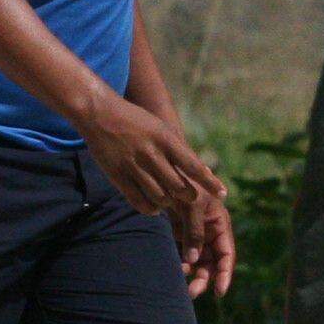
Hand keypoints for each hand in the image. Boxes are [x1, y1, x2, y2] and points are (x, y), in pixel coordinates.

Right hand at [79, 92, 223, 221]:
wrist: (99, 114)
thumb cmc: (135, 121)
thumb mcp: (160, 129)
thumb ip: (179, 150)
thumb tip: (202, 171)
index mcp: (165, 139)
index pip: (194, 166)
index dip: (210, 182)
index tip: (223, 194)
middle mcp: (151, 153)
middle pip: (178, 187)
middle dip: (187, 196)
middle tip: (188, 196)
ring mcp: (134, 166)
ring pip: (160, 197)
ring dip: (169, 203)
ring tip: (170, 201)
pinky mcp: (118, 176)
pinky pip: (139, 201)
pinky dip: (150, 209)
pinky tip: (154, 208)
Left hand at [172, 184, 235, 298]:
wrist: (165, 170)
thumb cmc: (185, 183)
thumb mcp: (193, 205)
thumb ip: (194, 233)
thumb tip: (192, 262)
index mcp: (220, 224)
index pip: (226, 254)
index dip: (225, 274)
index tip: (219, 292)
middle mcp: (209, 232)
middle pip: (212, 263)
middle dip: (205, 279)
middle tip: (192, 292)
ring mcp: (193, 234)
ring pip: (196, 262)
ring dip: (191, 274)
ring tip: (180, 281)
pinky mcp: (178, 234)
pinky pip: (181, 255)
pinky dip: (179, 264)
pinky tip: (173, 269)